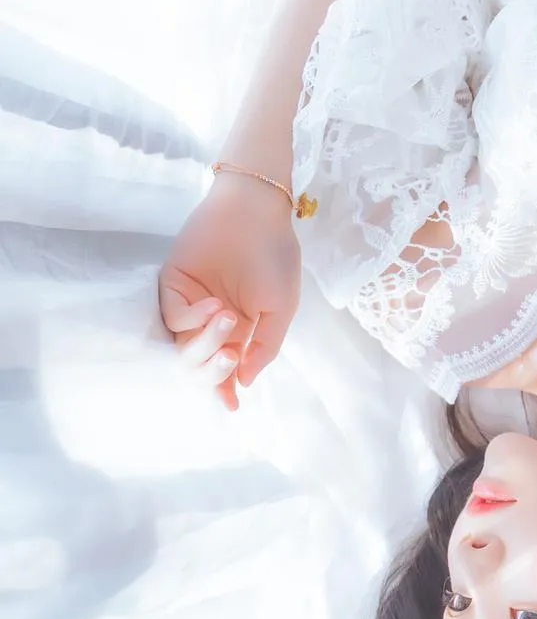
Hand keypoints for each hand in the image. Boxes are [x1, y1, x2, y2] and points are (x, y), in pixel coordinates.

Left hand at [159, 172, 301, 409]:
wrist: (256, 212)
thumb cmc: (275, 256)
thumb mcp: (281, 309)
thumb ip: (265, 346)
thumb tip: (245, 380)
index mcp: (238, 327)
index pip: (224, 365)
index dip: (225, 388)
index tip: (231, 406)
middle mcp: (210, 320)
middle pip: (199, 361)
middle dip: (211, 373)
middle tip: (228, 366)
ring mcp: (190, 302)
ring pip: (184, 343)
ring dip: (205, 346)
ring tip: (230, 327)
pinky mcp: (172, 284)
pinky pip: (174, 316)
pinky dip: (193, 319)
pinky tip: (216, 307)